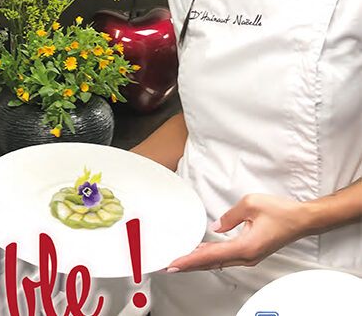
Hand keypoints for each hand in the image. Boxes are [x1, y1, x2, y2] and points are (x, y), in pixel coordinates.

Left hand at [165, 193, 310, 272]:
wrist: (301, 220)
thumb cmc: (281, 212)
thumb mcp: (250, 204)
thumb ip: (229, 216)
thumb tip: (216, 225)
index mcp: (245, 247)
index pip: (211, 255)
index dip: (190, 260)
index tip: (174, 264)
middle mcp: (246, 256)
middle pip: (211, 263)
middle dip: (189, 264)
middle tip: (169, 265)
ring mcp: (249, 256)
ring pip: (218, 261)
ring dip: (198, 261)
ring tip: (180, 259)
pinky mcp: (251, 252)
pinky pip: (226, 257)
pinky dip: (210, 256)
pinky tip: (202, 252)